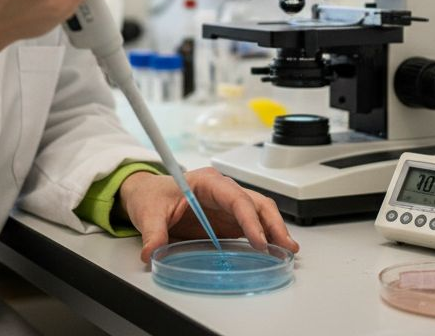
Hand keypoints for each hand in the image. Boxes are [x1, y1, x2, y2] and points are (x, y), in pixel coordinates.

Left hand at [117, 167, 299, 264]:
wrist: (146, 194)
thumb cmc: (151, 195)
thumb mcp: (148, 212)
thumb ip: (152, 232)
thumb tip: (152, 252)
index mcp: (207, 182)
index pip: (236, 198)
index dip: (250, 220)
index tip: (259, 241)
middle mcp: (222, 190)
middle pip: (256, 203)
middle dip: (273, 224)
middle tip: (285, 246)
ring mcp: (227, 204)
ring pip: (259, 212)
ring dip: (275, 229)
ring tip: (288, 250)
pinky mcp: (227, 218)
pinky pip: (252, 224)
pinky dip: (266, 235)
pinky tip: (274, 249)